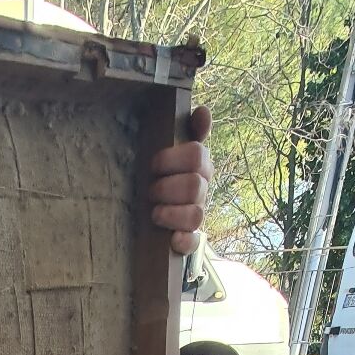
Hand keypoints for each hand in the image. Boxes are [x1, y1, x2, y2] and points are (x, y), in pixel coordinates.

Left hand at [148, 103, 212, 255]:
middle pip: (194, 185)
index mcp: (198, 165)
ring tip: (154, 213)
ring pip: (195, 215)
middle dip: (168, 187)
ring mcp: (195, 215)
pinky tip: (172, 240)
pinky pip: (193, 243)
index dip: (174, 158)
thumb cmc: (162, 174)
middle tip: (150, 189)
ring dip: (172, 214)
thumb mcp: (170, 150)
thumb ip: (188, 129)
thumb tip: (203, 111)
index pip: (197, 154)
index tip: (154, 163)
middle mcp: (201, 189)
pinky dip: (183, 241)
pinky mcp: (188, 239)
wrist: (151, 211)